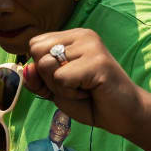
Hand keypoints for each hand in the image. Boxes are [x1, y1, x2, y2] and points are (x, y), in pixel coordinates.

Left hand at [22, 28, 146, 138]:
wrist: (125, 115)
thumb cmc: (91, 101)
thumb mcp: (56, 91)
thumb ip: (38, 80)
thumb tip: (26, 68)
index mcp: (73, 36)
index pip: (35, 44)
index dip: (41, 70)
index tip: (65, 80)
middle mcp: (83, 35)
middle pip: (37, 52)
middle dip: (49, 78)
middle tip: (75, 86)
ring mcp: (91, 46)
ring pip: (47, 66)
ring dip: (61, 88)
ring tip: (84, 89)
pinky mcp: (98, 61)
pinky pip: (61, 78)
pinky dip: (70, 93)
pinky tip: (90, 92)